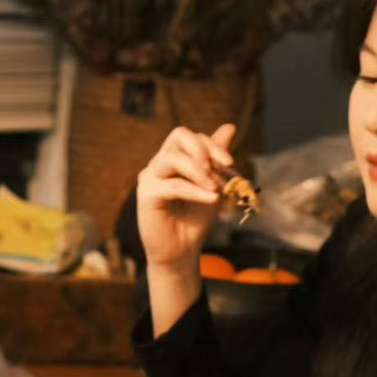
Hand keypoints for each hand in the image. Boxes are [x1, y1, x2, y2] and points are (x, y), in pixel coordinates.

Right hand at [136, 123, 235, 269]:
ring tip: (215, 190)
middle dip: (203, 149)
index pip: (191, 136)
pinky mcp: (146, 195)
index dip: (213, 146)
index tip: (230, 164)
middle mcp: (159, 163)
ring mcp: (150, 177)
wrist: (181, 251)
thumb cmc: (195, 219)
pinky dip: (195, 191)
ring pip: (173, 158)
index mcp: (173, 158)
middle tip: (219, 169)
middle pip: (178, 135)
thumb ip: (216, 159)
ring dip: (199, 171)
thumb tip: (230, 126)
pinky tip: (212, 199)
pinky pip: (173, 185)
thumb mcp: (212, 185)